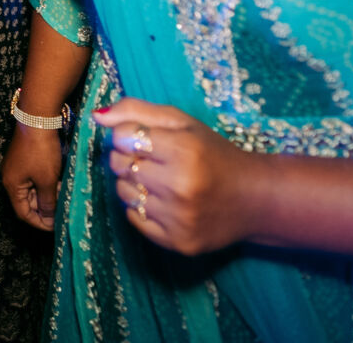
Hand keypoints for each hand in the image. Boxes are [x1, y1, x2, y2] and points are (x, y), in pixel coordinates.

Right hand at [2, 124, 64, 230]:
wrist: (38, 118)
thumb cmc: (41, 150)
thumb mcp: (47, 180)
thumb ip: (47, 202)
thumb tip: (49, 218)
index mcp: (12, 185)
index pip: (23, 212)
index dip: (39, 222)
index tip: (56, 226)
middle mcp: (11, 177)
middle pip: (27, 202)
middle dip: (45, 209)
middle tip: (63, 211)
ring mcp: (17, 167)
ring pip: (33, 190)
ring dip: (48, 196)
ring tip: (64, 197)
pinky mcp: (25, 158)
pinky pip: (35, 178)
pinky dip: (47, 184)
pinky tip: (60, 183)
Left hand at [95, 98, 267, 256]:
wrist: (256, 199)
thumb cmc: (214, 154)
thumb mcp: (182, 123)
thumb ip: (137, 111)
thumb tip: (96, 116)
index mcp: (184, 150)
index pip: (121, 137)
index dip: (129, 135)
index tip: (147, 140)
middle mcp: (180, 186)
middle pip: (119, 165)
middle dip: (129, 158)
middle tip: (155, 160)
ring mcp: (178, 218)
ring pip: (123, 193)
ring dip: (133, 183)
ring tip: (160, 181)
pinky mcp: (177, 242)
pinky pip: (134, 219)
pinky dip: (141, 208)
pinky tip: (164, 202)